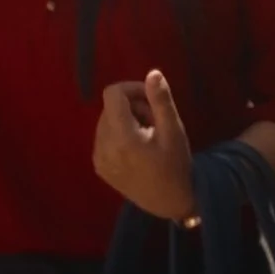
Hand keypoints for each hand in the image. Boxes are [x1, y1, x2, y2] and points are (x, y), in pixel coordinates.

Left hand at [93, 70, 195, 220]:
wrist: (169, 201)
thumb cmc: (175, 164)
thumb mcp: (173, 130)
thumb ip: (161, 101)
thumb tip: (152, 73)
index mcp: (121, 137)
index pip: (113, 94)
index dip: (132, 88)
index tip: (151, 98)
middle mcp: (103, 147)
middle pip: (110, 107)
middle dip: (132, 106)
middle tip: (155, 120)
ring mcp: (99, 158)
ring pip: (106, 120)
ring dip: (126, 119)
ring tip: (148, 134)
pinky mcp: (99, 167)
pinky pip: (104, 137)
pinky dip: (119, 134)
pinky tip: (138, 147)